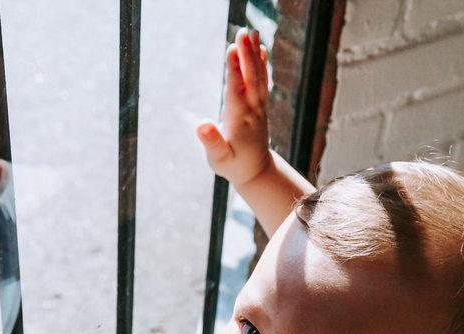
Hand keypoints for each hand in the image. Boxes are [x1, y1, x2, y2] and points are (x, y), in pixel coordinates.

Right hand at [197, 28, 271, 188]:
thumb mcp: (218, 159)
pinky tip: (260, 48)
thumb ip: (211, 142)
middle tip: (243, 31)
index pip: (236, 90)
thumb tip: (201, 125)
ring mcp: (259, 107)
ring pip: (258, 76)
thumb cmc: (233, 166)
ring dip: (255, 53)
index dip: (234, 69)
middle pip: (250, 78)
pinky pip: (262, 81)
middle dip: (246, 54)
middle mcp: (252, 110)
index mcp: (239, 120)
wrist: (256, 172)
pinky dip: (261, 63)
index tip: (232, 48)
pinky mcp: (261, 106)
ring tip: (252, 31)